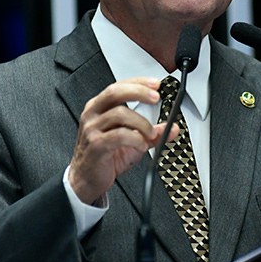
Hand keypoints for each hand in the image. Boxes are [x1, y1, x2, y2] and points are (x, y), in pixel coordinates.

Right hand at [68, 77, 177, 204]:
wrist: (87, 179)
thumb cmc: (106, 157)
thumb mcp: (134, 142)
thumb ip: (152, 134)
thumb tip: (172, 128)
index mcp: (99, 107)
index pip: (119, 86)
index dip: (138, 82)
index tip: (156, 84)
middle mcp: (93, 114)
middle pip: (115, 92)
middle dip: (139, 92)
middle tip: (156, 98)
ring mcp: (92, 129)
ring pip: (119, 113)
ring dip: (142, 123)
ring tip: (151, 133)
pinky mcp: (96, 145)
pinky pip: (118, 135)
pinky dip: (135, 139)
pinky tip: (141, 145)